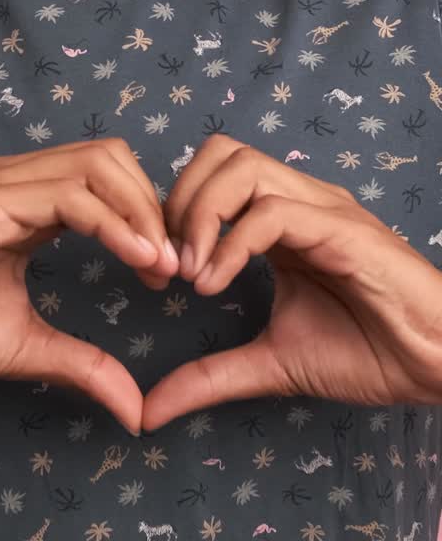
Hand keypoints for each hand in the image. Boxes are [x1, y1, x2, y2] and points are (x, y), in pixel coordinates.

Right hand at [0, 139, 177, 433]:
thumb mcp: (24, 346)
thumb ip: (81, 363)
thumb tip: (135, 408)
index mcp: (29, 203)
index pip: (107, 180)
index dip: (147, 217)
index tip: (169, 272)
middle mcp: (19, 180)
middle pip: (111, 158)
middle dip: (153, 205)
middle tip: (172, 265)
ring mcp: (2, 182)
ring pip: (98, 163)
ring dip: (141, 210)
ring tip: (160, 263)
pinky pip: (69, 194)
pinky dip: (114, 221)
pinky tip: (136, 256)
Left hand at [142, 133, 441, 429]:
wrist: (436, 366)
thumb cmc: (367, 353)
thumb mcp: (270, 364)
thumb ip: (210, 376)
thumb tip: (148, 410)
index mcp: (281, 218)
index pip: (212, 171)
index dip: (174, 209)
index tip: (159, 269)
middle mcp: (300, 199)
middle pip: (220, 151)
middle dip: (180, 200)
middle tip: (169, 262)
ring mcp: (323, 209)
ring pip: (244, 167)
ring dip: (202, 215)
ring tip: (192, 274)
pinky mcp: (343, 230)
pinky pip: (276, 213)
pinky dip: (232, 244)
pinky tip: (215, 284)